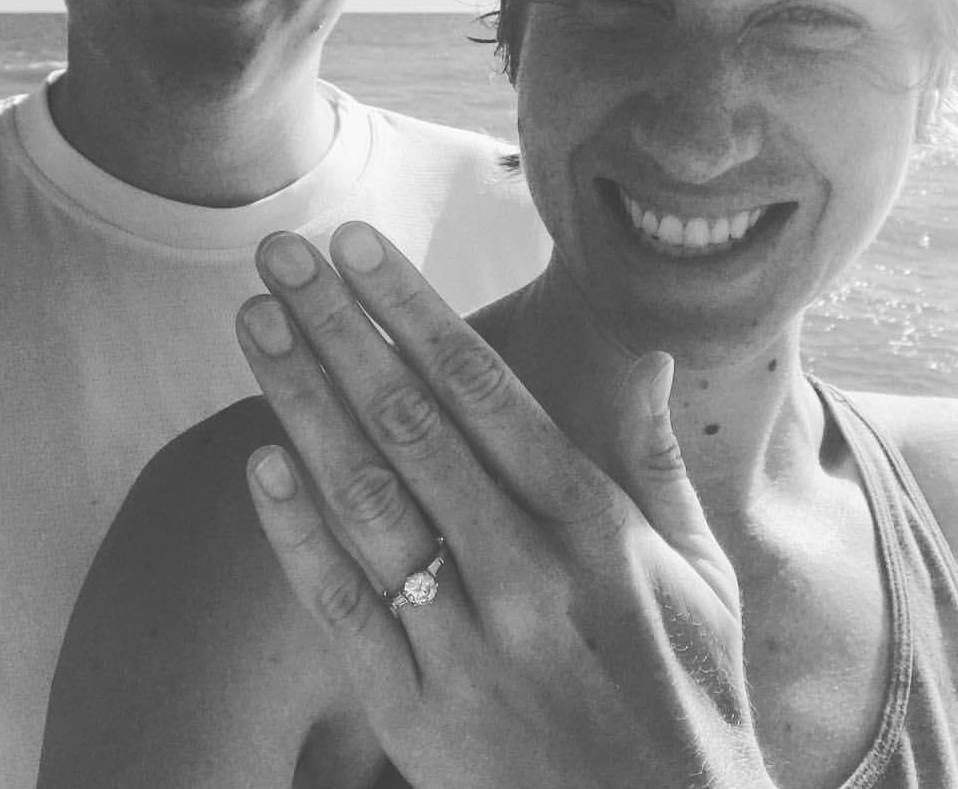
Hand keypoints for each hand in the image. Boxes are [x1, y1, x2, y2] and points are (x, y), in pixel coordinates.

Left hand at [236, 223, 772, 788]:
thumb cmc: (690, 696)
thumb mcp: (701, 570)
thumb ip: (657, 457)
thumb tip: (651, 357)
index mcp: (590, 522)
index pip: (481, 387)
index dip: (411, 308)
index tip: (357, 245)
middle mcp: (521, 568)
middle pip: (407, 422)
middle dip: (338, 327)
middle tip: (282, 254)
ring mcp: (462, 640)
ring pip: (363, 496)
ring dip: (301, 401)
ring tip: (256, 325)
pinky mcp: (413, 712)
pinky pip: (340, 606)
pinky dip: (295, 532)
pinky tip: (260, 462)